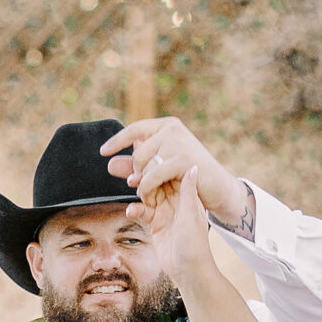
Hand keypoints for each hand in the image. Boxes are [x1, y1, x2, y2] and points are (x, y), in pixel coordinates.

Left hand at [102, 117, 250, 233]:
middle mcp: (172, 129)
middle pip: (137, 152)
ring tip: (149, 192)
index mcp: (168, 125)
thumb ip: (137, 166)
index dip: (117, 141)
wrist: (218, 188)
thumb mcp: (162, 168)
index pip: (135, 129)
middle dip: (136, 172)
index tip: (103, 152)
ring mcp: (177, 142)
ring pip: (143, 164)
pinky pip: (151, 175)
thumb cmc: (190, 177)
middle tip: (140, 186)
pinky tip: (150, 195)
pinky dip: (147, 187)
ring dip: (142, 182)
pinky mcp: (181, 159)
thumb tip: (110, 165)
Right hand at [127, 164, 215, 293]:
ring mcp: (164, 211)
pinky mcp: (154, 224)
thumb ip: (189, 191)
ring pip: (146, 193)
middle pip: (155, 180)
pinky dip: (135, 209)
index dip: (158, 161)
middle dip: (142, 172)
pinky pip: (141, 211)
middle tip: (128, 164)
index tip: (145, 149)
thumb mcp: (192, 215)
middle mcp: (175, 200)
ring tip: (129, 185)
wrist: (189, 271)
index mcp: (187, 194)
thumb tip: (193, 165)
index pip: (170, 172)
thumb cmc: (195, 244)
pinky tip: (130, 211)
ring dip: (137, 190)